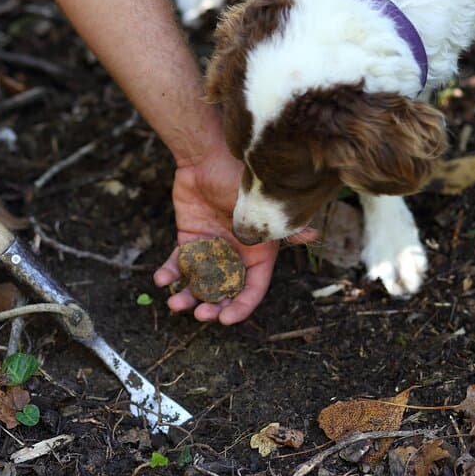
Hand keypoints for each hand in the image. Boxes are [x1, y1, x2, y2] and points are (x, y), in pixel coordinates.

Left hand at [153, 151, 316, 324]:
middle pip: (225, 291)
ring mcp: (211, 248)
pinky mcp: (189, 239)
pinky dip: (169, 273)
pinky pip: (178, 263)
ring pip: (199, 282)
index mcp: (258, 252)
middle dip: (212, 306)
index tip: (225, 319)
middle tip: (199, 316)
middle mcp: (235, 254)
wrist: (206, 156)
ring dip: (188, 297)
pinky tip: (162, 280)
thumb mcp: (262, 206)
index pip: (253, 288)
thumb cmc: (240, 179)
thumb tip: (312, 234)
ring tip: (176, 304)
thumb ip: (282, 227)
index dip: (241, 307)